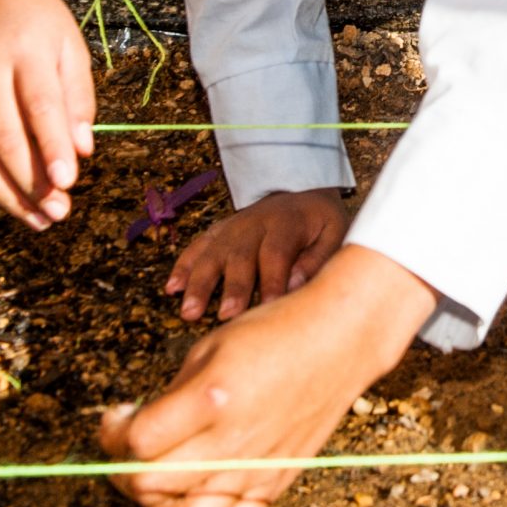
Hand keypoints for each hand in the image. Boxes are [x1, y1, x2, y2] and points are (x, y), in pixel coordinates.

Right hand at [0, 0, 93, 231]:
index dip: (52, 146)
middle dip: (31, 182)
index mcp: (25, 51)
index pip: (39, 105)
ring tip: (37, 219)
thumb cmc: (37, 22)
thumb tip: (83, 149)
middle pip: (4, 137)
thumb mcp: (70, 45)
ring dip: (7, 194)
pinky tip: (6, 200)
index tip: (67, 181)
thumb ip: (78, 97)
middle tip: (58, 212)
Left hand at [102, 245, 437, 506]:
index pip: (137, 443)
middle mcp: (232, 442)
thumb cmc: (272, 333)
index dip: (113, 433)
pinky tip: (204, 486)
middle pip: (149, 486)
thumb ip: (170, 398)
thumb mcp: (208, 348)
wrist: (338, 341)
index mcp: (211, 399)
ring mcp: (256, 469)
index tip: (117, 417)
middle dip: (123, 469)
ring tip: (161, 477)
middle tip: (129, 448)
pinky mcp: (275, 483)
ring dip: (159, 506)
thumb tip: (133, 432)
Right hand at [167, 187, 348, 320]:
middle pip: (240, 256)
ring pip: (212, 254)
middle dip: (233, 287)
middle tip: (227, 316)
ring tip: (190, 311)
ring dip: (199, 283)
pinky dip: (183, 267)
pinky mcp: (218, 232)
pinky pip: (197, 247)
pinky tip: (172, 288)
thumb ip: (318, 258)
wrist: (299, 191)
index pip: (276, 253)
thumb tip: (297, 284)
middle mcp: (254, 224)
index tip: (269, 308)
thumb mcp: (334, 232)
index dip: (272, 281)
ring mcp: (232, 227)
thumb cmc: (319, 222)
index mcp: (286, 223)